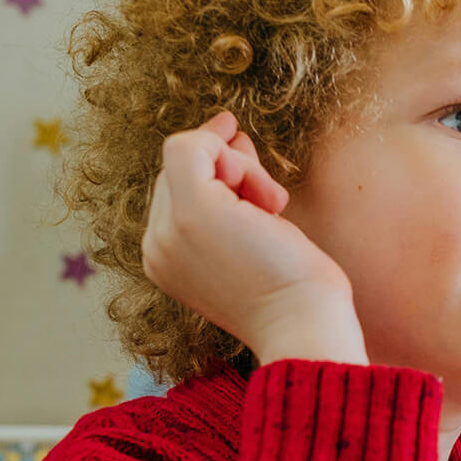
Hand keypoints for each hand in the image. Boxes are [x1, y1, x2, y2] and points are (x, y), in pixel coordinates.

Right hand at [139, 111, 365, 363]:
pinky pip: (191, 146)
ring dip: (240, 167)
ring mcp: (168, 230)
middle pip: (181, 170)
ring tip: (272, 208)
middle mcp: (156, 248)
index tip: (256, 185)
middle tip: (271, 202)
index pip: (177, 193)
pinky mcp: (191, 211)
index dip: (216, 176)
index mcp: (166, 261)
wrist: (304, 327)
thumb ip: (235, 194)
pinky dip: (233, 156)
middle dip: (230, 169)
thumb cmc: (294, 291)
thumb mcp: (255, 237)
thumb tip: (229, 132)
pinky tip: (266, 200)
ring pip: (186, 154)